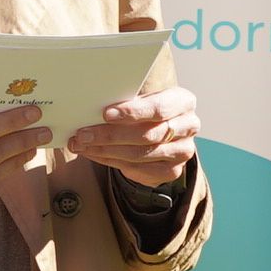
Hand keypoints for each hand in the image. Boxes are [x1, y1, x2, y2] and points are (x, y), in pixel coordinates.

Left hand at [67, 84, 198, 185]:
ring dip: (106, 150)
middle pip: (147, 135)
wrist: (162, 133)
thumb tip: (90, 107)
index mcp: (183, 101)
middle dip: (111, 135)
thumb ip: (126, 101)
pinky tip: (93, 153)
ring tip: (82, 144)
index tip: (105, 114)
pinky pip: (137, 169)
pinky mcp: (172, 170)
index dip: (132, 112)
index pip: (158, 108)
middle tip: (84, 134)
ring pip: (140, 154)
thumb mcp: (142, 99)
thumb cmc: (147, 110)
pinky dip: (110, 161)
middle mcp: (188, 126)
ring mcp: (182, 151)